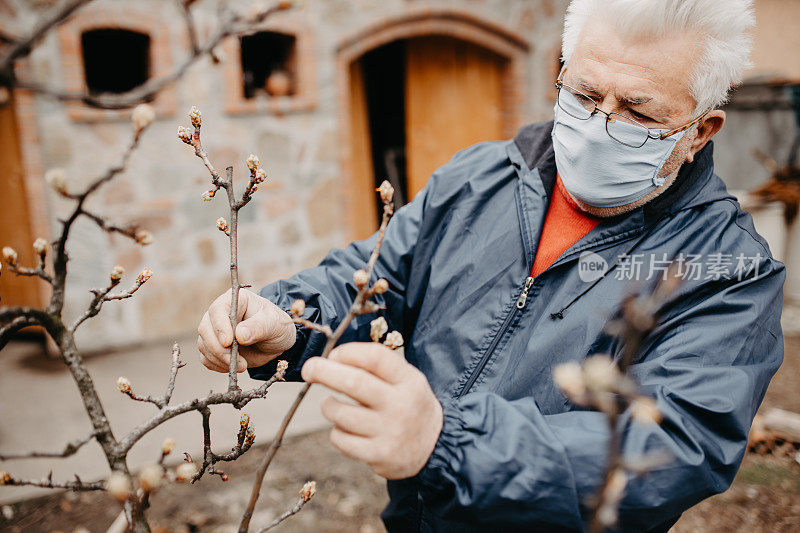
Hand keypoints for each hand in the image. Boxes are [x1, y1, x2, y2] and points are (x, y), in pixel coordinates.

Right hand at [197, 289, 295, 372]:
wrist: (276, 342)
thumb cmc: (276, 326)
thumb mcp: (274, 324)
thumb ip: (258, 327)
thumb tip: (240, 334)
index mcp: (234, 300)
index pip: (218, 309)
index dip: (220, 326)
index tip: (228, 342)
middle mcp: (219, 314)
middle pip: (206, 329)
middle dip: (219, 349)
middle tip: (238, 362)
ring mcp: (214, 331)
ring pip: (204, 345)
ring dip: (219, 359)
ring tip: (242, 365)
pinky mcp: (213, 347)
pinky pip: (206, 358)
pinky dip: (217, 366)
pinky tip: (233, 367)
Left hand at [301, 342, 443, 479]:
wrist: (434, 446)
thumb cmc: (407, 403)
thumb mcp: (405, 379)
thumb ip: (377, 366)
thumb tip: (330, 359)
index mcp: (409, 381)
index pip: (376, 358)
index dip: (349, 352)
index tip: (334, 354)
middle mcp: (401, 406)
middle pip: (355, 383)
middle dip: (325, 372)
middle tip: (309, 368)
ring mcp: (390, 432)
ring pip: (341, 414)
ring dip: (328, 406)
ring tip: (331, 404)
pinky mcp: (379, 456)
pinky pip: (341, 440)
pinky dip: (336, 431)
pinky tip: (345, 428)